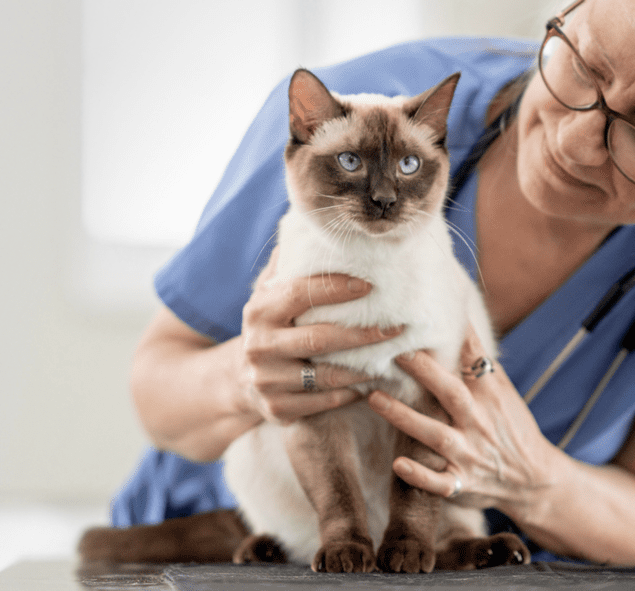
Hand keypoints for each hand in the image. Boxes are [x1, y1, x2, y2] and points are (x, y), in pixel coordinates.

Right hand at [234, 249, 402, 425]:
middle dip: (363, 333)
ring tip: (390, 357)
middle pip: (319, 338)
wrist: (238, 378)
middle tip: (396, 328)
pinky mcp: (276, 409)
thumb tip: (307, 224)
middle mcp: (259, 346)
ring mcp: (266, 380)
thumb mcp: (268, 295)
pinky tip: (368, 384)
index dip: (336, 288)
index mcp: (259, 311)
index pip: (300, 294)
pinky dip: (348, 393)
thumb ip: (287, 266)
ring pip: (324, 376)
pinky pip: (322, 402)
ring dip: (362, 368)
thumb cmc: (269, 327)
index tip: (371, 285)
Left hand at [367, 330, 556, 515]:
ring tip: (374, 398)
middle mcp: (480, 422)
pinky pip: (440, 482)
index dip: (456, 337)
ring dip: (405, 418)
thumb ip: (477, 361)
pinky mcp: (463, 482)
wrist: (536, 480)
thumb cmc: (512, 427)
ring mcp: (470, 453)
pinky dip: (420, 475)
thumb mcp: (503, 392)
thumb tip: (454, 319)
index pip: (474, 360)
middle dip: (424, 372)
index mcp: (491, 395)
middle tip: (395, 352)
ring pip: (436, 435)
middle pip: (451, 393)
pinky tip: (398, 463)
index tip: (428, 316)